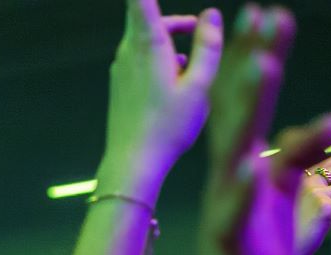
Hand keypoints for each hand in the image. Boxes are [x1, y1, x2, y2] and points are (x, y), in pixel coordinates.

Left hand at [99, 0, 222, 200]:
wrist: (133, 163)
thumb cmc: (169, 126)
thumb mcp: (200, 85)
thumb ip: (207, 46)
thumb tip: (211, 16)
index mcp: (148, 44)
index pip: (140, 1)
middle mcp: (128, 52)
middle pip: (149, 19)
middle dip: (178, 23)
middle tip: (200, 34)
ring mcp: (120, 69)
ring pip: (147, 42)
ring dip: (171, 47)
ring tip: (192, 73)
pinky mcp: (119, 85)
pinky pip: (141, 62)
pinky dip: (160, 64)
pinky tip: (175, 89)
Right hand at [184, 7, 330, 254]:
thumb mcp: (288, 218)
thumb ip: (300, 173)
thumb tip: (319, 132)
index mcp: (247, 180)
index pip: (252, 111)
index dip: (260, 61)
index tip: (270, 15)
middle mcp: (231, 191)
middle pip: (239, 118)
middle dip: (254, 65)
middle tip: (265, 13)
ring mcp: (226, 220)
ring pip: (233, 157)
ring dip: (246, 113)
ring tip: (261, 66)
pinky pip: (232, 220)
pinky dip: (241, 193)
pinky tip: (250, 166)